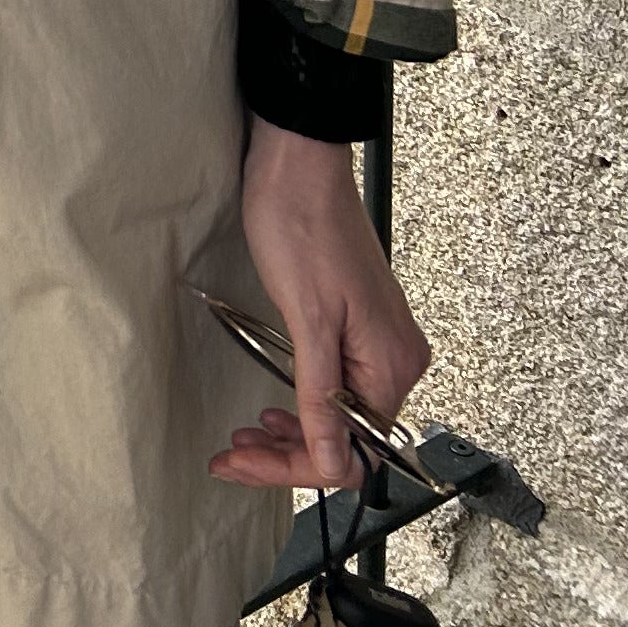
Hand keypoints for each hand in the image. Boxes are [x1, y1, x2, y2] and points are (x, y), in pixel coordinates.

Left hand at [211, 118, 431, 492]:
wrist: (299, 159)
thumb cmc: (300, 224)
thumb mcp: (307, 319)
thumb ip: (321, 397)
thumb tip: (333, 465)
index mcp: (392, 365)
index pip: (355, 451)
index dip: (298, 466)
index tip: (244, 464)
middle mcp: (396, 360)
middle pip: (347, 437)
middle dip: (288, 454)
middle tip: (231, 455)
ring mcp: (378, 342)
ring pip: (339, 413)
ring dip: (293, 432)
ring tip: (244, 436)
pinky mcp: (357, 324)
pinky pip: (336, 384)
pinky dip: (302, 403)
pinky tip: (274, 407)